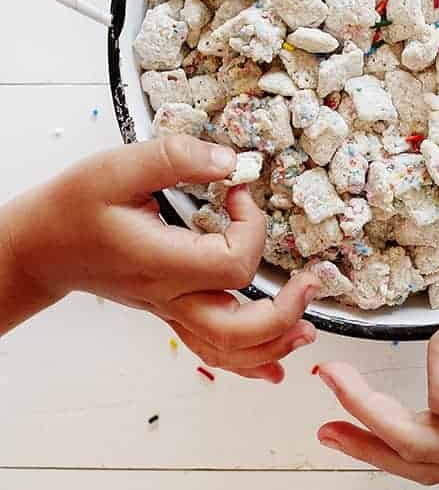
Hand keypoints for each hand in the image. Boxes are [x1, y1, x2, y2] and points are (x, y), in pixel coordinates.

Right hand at [1, 136, 318, 380]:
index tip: (240, 192)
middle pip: (239, 328)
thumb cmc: (75, 207)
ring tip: (307, 328)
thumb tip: (229, 162)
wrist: (42, 247)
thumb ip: (177, 159)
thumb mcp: (119, 167)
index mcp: (161, 262)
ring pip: (228, 351)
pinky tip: (273, 363)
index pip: (232, 265)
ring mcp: (170, 310)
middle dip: (286, 310)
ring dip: (275, 343)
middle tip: (313, 280)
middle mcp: (169, 296)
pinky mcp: (170, 310)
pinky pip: (211, 351)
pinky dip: (248, 360)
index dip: (252, 227)